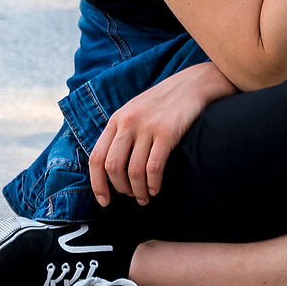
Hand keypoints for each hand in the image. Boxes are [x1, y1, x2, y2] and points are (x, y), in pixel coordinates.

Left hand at [88, 61, 234, 206]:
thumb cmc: (162, 104)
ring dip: (138, 191)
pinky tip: (156, 189)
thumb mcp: (133, 112)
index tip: (104, 200)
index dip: (97, 184)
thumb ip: (120, 134)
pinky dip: (153, 184)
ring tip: (145, 197)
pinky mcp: (166, 133)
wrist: (191, 85)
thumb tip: (111, 167)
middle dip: (120, 188)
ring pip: (134, 171)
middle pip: (113, 167)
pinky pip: (154, 167)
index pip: (96, 157)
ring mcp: (146, 127)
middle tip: (130, 196)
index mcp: (115, 120)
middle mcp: (127, 123)